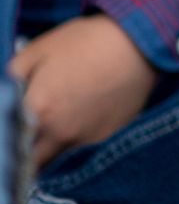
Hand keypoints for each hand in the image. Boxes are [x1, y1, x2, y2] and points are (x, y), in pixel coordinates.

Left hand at [9, 15, 158, 167]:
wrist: (139, 43)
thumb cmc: (87, 41)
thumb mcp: (41, 47)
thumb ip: (13, 73)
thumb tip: (5, 90)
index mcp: (35, 110)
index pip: (7, 141)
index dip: (6, 139)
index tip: (9, 137)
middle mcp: (57, 132)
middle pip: (29, 161)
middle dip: (22, 156)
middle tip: (24, 142)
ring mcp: (84, 138)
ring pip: (55, 160)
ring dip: (47, 153)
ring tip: (50, 134)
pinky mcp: (106, 137)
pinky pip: (81, 149)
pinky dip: (75, 141)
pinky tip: (80, 120)